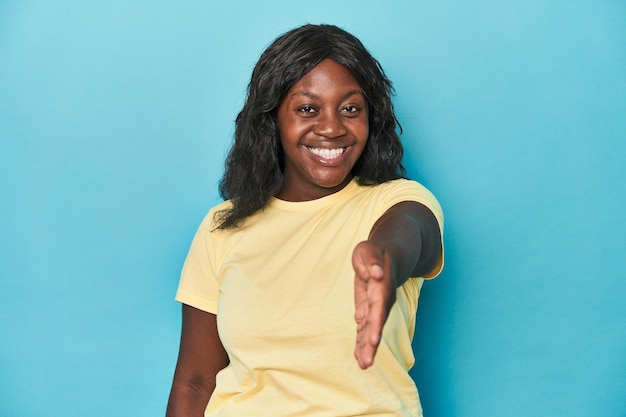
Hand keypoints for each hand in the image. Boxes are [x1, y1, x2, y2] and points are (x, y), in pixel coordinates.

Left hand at [352, 241, 396, 368]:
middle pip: (376, 325)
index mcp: (381, 286)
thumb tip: (375, 273)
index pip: (378, 307)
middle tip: (366, 363)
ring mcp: (376, 308)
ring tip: (363, 365)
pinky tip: (359, 358)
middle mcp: (381, 301)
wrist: (388, 258)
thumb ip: (371, 261)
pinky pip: (365, 329)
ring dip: (367, 348)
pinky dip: (362, 343)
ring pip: (371, 330)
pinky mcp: (368, 311)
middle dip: (371, 344)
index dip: (375, 324)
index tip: (372, 340)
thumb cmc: (375, 252)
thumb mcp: (368, 249)